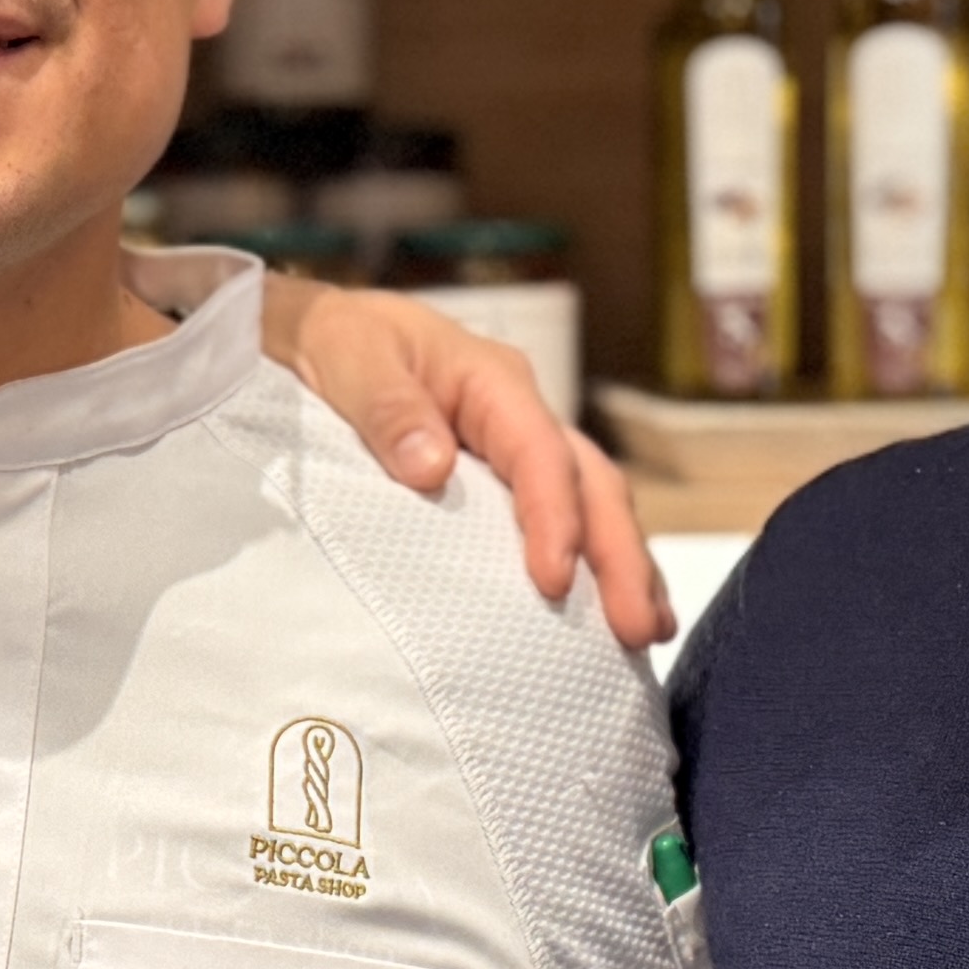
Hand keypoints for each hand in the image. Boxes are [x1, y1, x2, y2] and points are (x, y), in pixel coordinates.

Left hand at [251, 277, 668, 650]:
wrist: (322, 334)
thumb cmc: (338, 341)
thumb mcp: (349, 356)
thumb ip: (386, 407)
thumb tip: (432, 467)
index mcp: (492, 382)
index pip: (540, 452)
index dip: (554, 517)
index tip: (554, 580)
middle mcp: (523, 416)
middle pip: (592, 485)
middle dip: (620, 558)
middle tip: (636, 631)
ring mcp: (522, 449)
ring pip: (596, 506)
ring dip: (625, 569)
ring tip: (647, 635)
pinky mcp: (509, 483)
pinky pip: (569, 521)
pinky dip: (597, 569)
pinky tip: (610, 620)